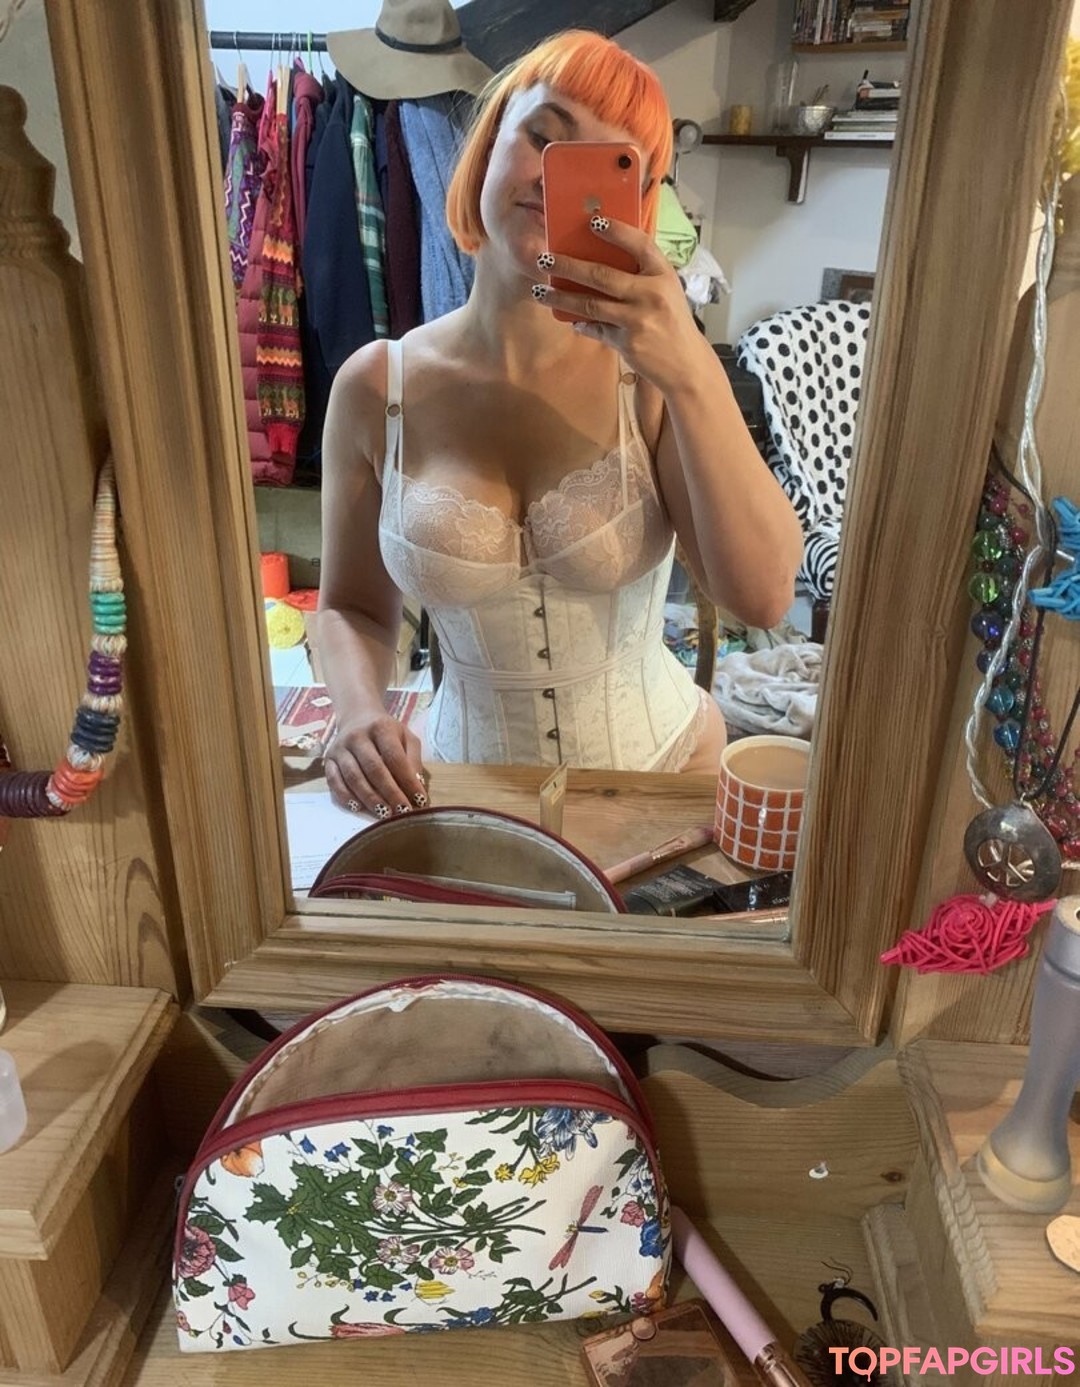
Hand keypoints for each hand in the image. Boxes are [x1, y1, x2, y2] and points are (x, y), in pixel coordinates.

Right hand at [323, 711, 427, 817]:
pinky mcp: (328, 759)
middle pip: (374, 769)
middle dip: (390, 793)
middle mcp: (357, 736)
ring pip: (354, 777)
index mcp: (380, 727)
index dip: (407, 781)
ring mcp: (340, 748)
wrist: (357, 718)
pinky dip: (345, 796)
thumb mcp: (406, 738)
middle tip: (402, 812)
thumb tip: (416, 787)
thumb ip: (413, 760)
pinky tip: (358, 807)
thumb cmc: (386, 733)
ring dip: (369, 798)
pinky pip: (334, 781)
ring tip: (384, 814)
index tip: (419, 800)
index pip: (395, 757)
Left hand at [533, 218, 703, 392]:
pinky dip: (582, 324)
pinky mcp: (627, 343)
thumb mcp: (667, 291)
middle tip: (545, 259)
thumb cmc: (672, 322)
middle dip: (569, 266)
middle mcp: (652, 294)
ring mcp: (638, 319)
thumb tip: (603, 258)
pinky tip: (571, 321)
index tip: (593, 221)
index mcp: (663, 275)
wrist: (686, 365)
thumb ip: (642, 275)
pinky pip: (596, 329)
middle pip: (602, 275)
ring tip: (541, 292)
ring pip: (591, 305)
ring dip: (562, 298)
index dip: (617, 231)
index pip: (640, 244)